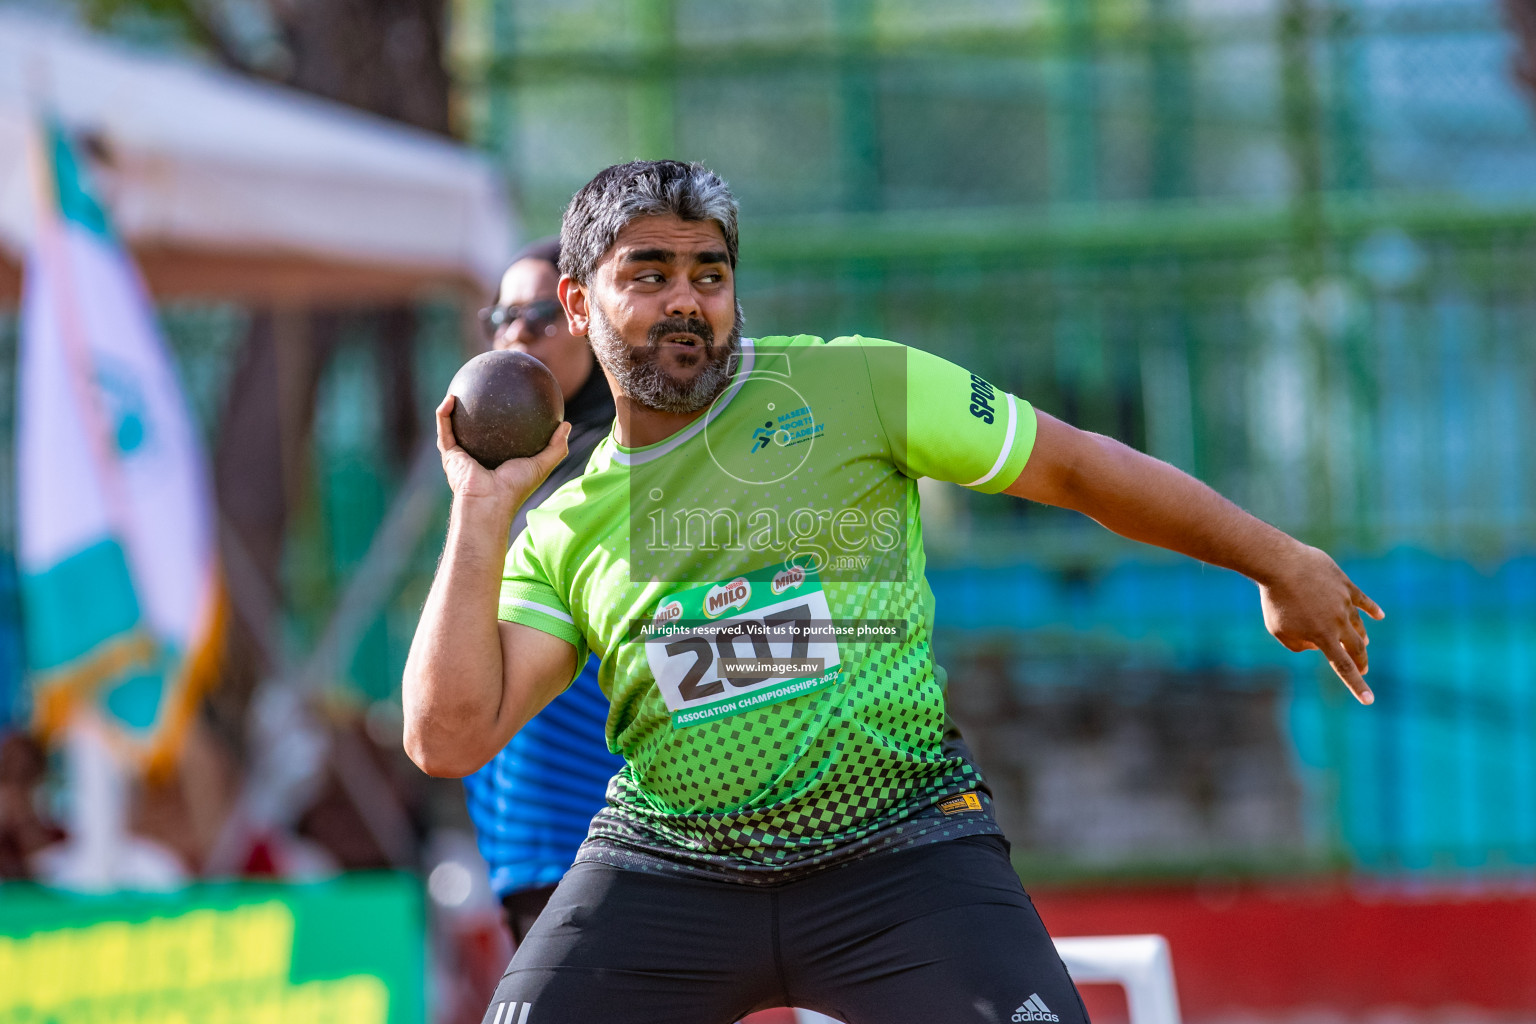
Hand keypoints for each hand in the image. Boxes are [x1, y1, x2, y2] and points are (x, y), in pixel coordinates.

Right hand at [435, 394, 570, 512]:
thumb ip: (556, 447)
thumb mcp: (541, 465)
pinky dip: (443, 414)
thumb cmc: (515, 488)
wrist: (489, 503)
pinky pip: (444, 429)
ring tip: (459, 387)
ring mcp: (462, 456)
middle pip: (475, 430)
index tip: (510, 399)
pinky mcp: (450, 455)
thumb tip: (567, 424)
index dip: (503, 419)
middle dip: (475, 410)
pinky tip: (450, 397)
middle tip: (482, 389)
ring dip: (453, 408)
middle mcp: (479, 456)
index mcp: (499, 459)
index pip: (500, 437)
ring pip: (454, 427)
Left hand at [1259, 544, 1384, 704]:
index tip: (1369, 700)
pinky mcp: (1344, 584)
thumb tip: (1316, 644)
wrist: (1281, 564)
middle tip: (1363, 669)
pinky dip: (1371, 608)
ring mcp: (1344, 601)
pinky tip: (1379, 615)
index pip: (1344, 667)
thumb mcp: (1279, 630)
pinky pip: (1362, 599)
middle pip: (1356, 647)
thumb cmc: (1275, 600)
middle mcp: (1338, 621)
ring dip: (1361, 637)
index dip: (1357, 685)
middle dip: (1361, 661)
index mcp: (1322, 636)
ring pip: (1358, 624)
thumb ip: (1298, 644)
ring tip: (1363, 644)